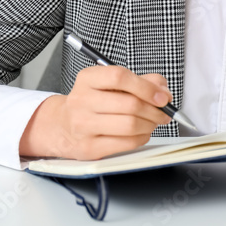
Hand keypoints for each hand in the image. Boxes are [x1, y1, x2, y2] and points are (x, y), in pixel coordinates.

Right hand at [18, 65, 172, 159]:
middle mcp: (82, 100)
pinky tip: (141, 133)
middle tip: (164, 112)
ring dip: (150, 124)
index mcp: (88, 79)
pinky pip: (126, 143)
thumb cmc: (92, 102)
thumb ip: (140, 81)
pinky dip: (141, 138)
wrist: (62, 125)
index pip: (119, 77)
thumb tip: (163, 91)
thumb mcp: (110, 83)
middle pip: (129, 104)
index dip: (146, 87)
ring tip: (153, 122)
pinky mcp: (89, 147)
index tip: (162, 96)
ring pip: (129, 125)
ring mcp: (83, 126)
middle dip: (155, 110)